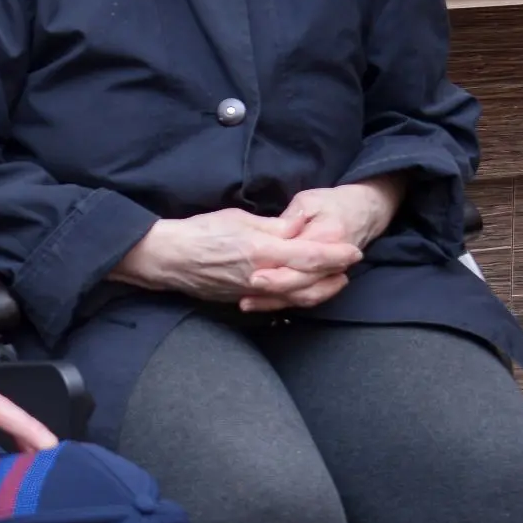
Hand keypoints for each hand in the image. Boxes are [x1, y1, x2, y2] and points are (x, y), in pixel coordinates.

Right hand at [110, 208, 360, 310]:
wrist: (168, 257)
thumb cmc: (199, 231)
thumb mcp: (238, 219)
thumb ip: (272, 228)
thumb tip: (296, 231)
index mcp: (260, 251)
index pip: (308, 256)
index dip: (335, 255)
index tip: (353, 251)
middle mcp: (259, 276)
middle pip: (307, 283)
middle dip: (333, 276)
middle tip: (350, 267)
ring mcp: (251, 292)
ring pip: (294, 298)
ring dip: (319, 290)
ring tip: (334, 281)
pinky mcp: (241, 299)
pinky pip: (276, 303)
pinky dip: (295, 298)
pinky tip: (303, 291)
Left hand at [239, 180, 402, 311]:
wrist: (366, 213)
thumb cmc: (334, 202)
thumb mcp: (309, 201)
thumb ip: (290, 219)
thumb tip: (272, 233)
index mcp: (327, 237)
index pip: (303, 259)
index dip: (278, 270)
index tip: (254, 276)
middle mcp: (332, 261)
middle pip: (302, 283)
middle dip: (274, 288)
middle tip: (247, 288)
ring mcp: (331, 274)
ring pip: (303, 296)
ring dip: (275, 301)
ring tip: (246, 302)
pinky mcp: (325, 280)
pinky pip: (305, 297)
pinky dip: (284, 302)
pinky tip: (259, 304)